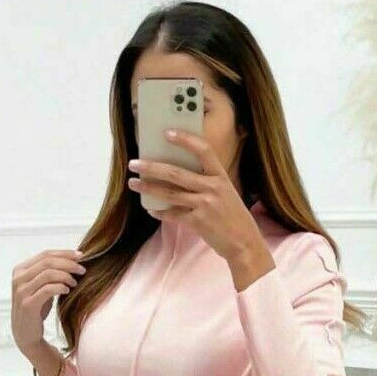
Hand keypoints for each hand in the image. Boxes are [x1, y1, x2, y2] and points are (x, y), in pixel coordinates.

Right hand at [11, 248, 85, 356]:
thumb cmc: (36, 310)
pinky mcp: (28, 304)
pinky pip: (48, 289)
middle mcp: (18, 278)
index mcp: (21, 270)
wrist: (26, 335)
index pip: (45, 254)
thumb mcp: (41, 287)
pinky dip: (60, 287)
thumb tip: (73, 260)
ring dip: (66, 276)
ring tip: (75, 282)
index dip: (65, 253)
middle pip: (48, 262)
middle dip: (68, 263)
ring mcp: (21, 291)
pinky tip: (68, 290)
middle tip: (82, 269)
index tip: (81, 256)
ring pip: (48, 273)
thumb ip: (49, 273)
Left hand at [127, 130, 273, 272]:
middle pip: (176, 173)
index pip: (203, 150)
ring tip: (133, 183)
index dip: (185, 140)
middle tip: (134, 163)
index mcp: (220, 176)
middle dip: (152, 167)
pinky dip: (160, 212)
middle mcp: (213, 188)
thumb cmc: (232, 215)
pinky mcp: (197, 222)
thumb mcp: (225, 192)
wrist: (243, 242)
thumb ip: (206, 181)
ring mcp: (204, 205)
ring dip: (148, 188)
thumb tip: (177, 173)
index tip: (167, 133)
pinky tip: (150, 209)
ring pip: (170, 194)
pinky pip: (173, 214)